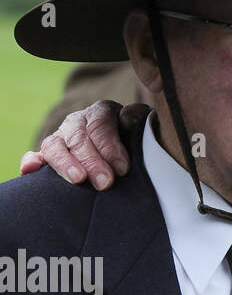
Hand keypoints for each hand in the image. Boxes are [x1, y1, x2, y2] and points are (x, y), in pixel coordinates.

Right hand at [18, 101, 146, 188]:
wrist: (121, 147)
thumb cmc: (133, 140)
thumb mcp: (139, 129)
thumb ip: (136, 123)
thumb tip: (128, 123)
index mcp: (102, 111)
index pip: (101, 124)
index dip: (110, 146)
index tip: (123, 168)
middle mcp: (78, 121)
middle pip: (79, 137)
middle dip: (92, 161)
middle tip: (105, 183)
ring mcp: (61, 136)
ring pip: (55, 144)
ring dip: (65, 163)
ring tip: (78, 179)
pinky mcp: (49, 152)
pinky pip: (36, 154)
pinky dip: (31, 161)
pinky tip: (29, 170)